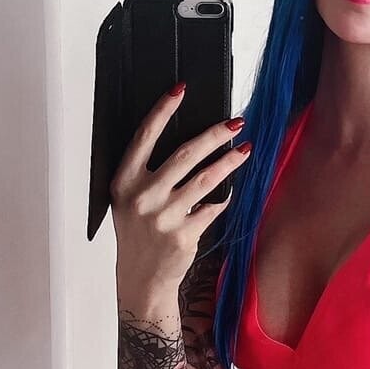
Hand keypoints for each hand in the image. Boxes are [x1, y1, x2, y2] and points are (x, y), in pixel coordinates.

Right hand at [109, 84, 251, 292]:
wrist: (141, 278)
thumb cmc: (138, 233)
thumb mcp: (130, 200)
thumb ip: (147, 173)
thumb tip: (188, 140)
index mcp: (124, 182)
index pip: (144, 137)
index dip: (162, 111)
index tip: (180, 90)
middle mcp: (142, 196)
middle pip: (184, 154)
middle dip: (214, 134)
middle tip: (234, 123)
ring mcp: (163, 216)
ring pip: (205, 179)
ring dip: (229, 161)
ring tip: (245, 150)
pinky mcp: (184, 234)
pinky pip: (212, 207)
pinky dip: (222, 198)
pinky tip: (228, 192)